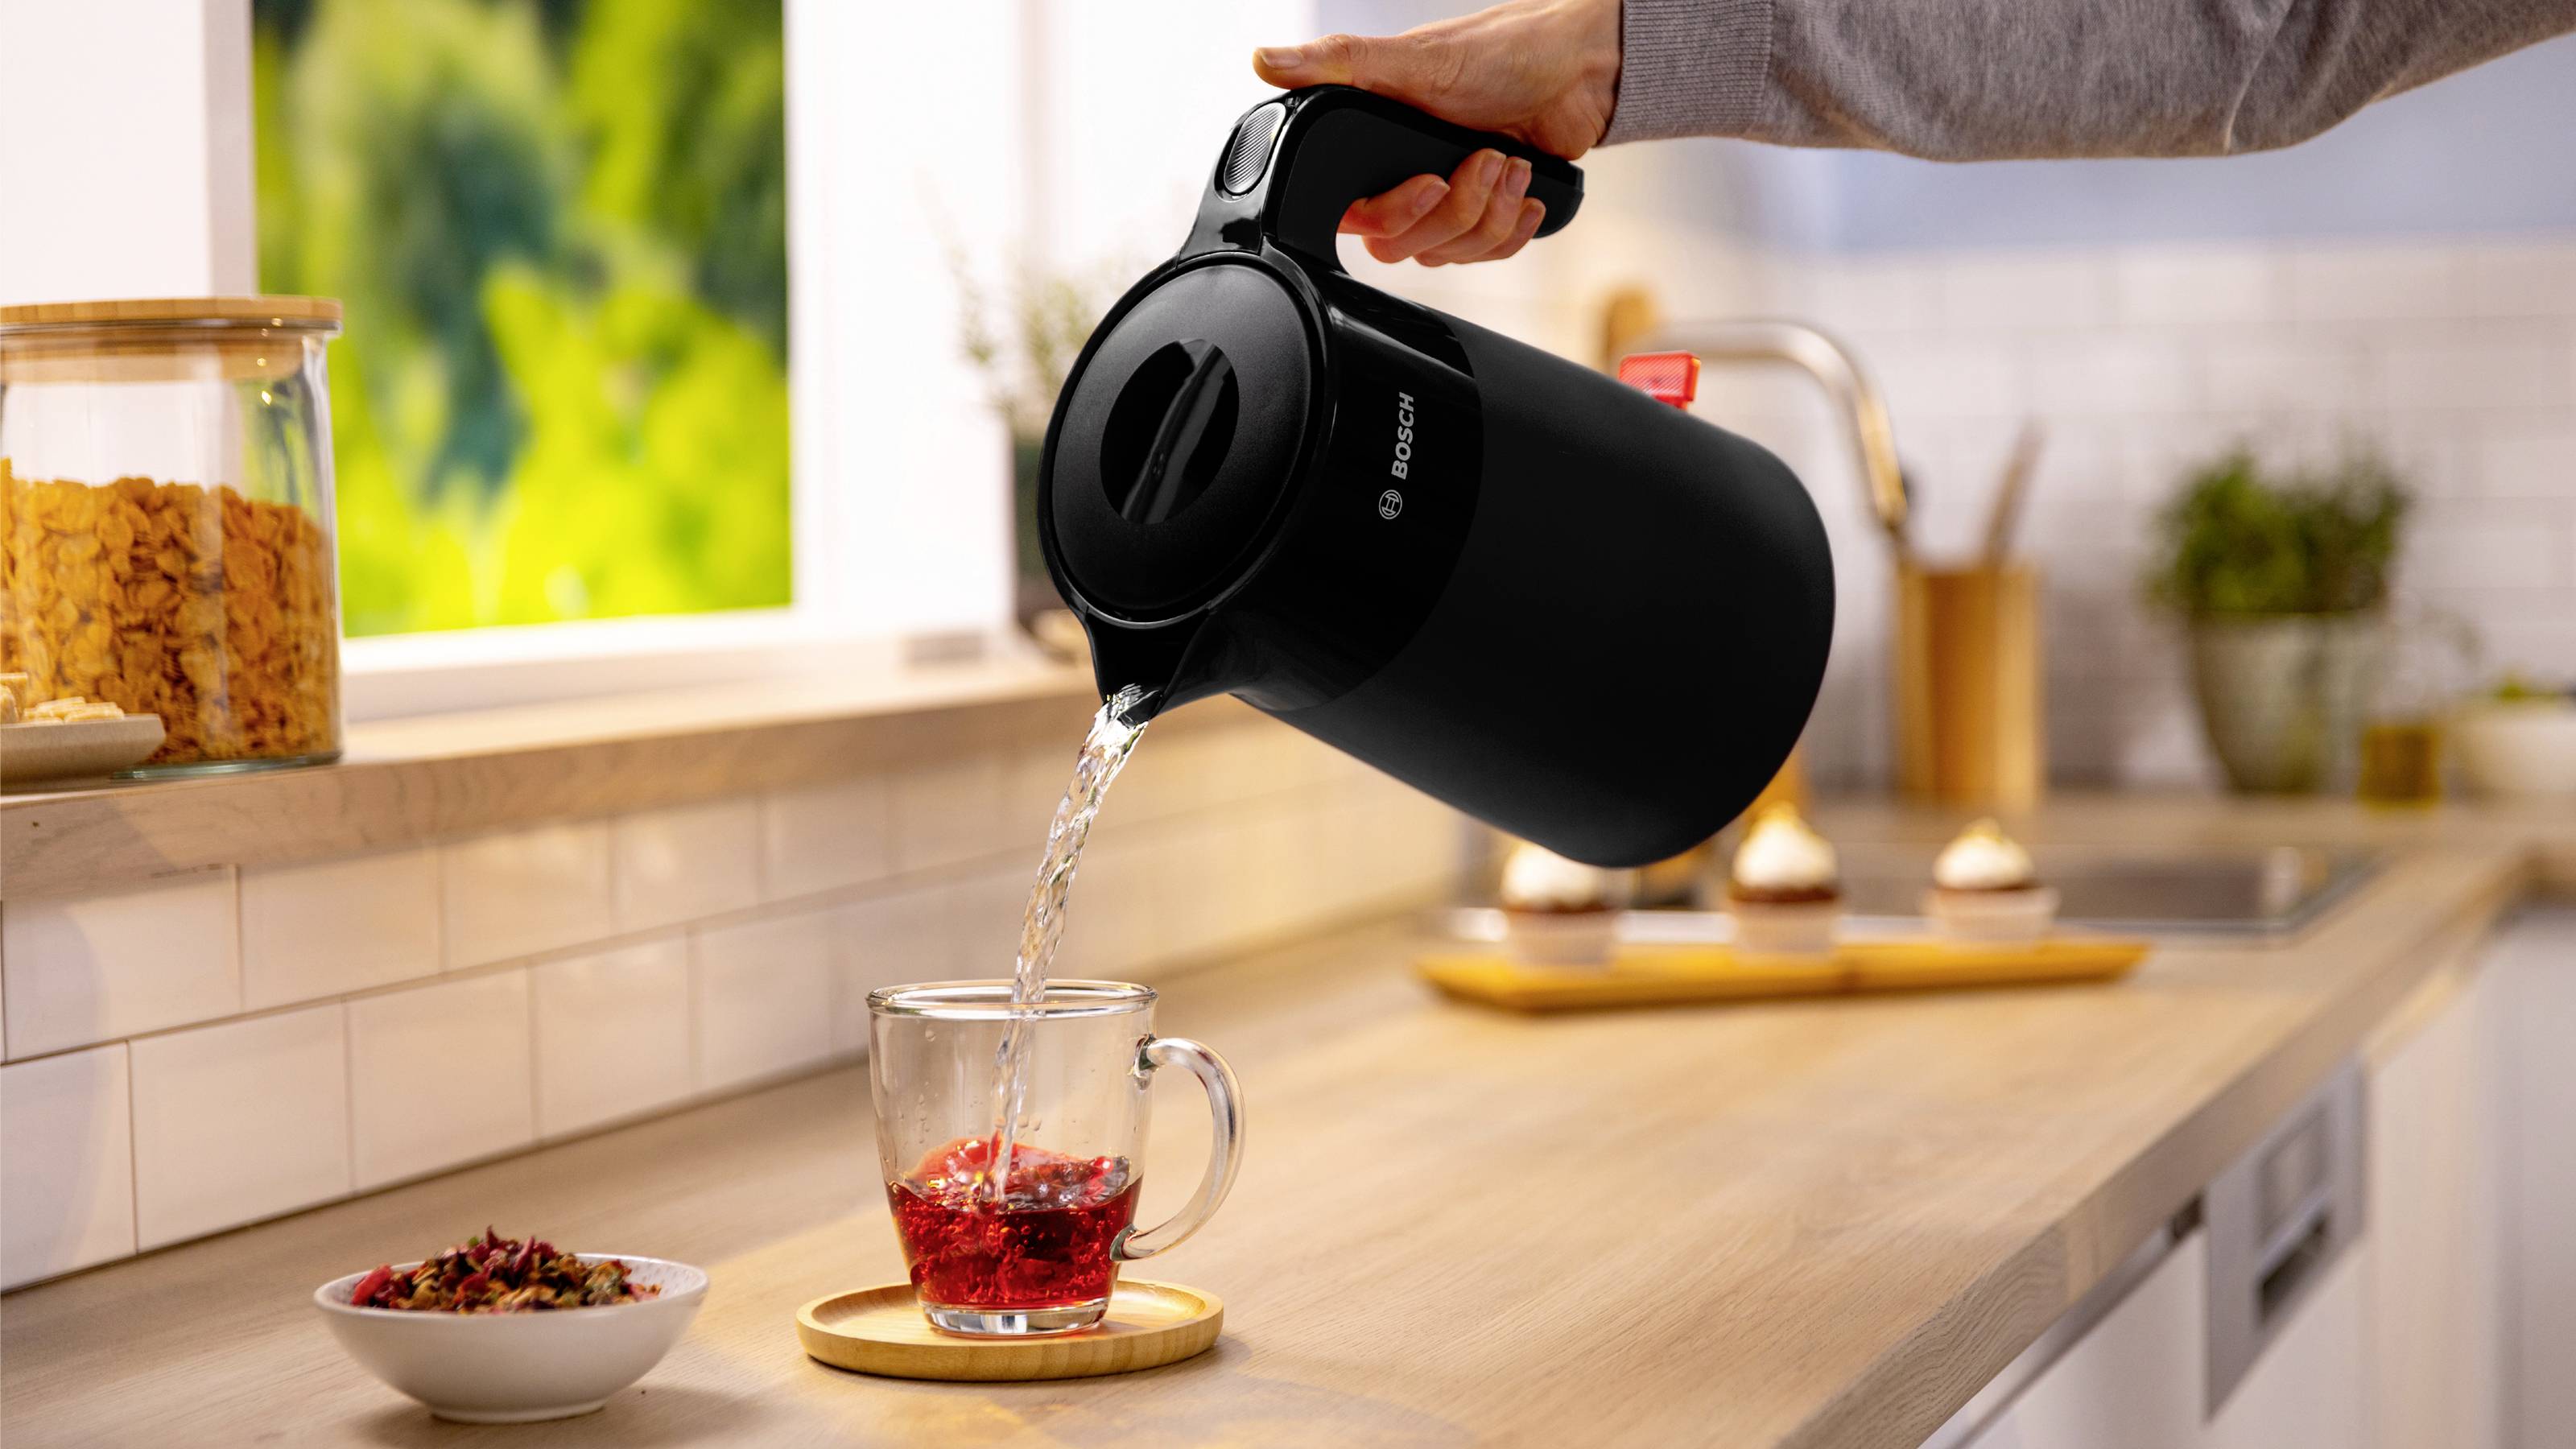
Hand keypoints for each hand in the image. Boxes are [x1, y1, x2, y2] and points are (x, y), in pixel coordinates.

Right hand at [1253, 0, 1619, 265]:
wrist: (1580, 68)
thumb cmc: (1503, 51)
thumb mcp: (1413, 56)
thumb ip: (1339, 64)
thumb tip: (1265, 62)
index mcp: (1377, 146)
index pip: (1358, 217)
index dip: (1395, 212)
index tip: (1431, 182)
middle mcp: (1406, 177)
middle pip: (1406, 246)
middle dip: (1456, 210)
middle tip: (1484, 160)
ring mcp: (1449, 199)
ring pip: (1449, 254)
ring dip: (1490, 212)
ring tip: (1510, 162)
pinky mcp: (1488, 213)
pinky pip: (1487, 254)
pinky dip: (1513, 225)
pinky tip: (1525, 187)